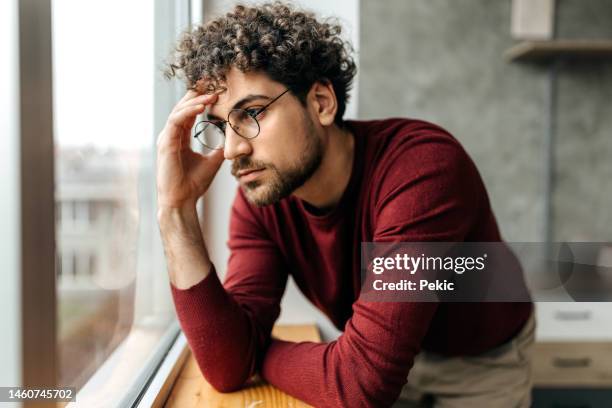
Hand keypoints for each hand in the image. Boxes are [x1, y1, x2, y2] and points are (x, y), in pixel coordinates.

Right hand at [156, 90, 223, 210]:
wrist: (182, 201)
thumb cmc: (193, 184)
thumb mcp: (212, 162)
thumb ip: (219, 149)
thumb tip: (233, 141)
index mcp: (179, 138)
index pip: (188, 112)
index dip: (200, 99)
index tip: (214, 89)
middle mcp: (171, 136)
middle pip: (182, 107)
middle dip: (196, 93)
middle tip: (211, 82)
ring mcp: (166, 138)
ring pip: (179, 111)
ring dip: (195, 101)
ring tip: (211, 94)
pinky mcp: (165, 143)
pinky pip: (176, 120)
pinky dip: (188, 111)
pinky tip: (202, 106)